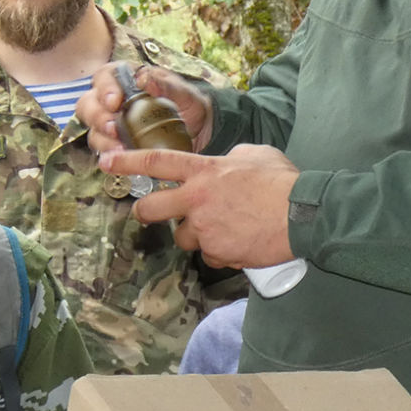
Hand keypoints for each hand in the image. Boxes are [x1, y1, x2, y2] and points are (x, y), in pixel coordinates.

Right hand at [78, 63, 213, 153]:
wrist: (198, 130)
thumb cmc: (188, 104)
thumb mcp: (183, 92)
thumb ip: (165, 84)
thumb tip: (143, 79)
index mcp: (125, 78)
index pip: (104, 77)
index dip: (105, 88)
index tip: (115, 102)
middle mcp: (112, 99)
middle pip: (88, 103)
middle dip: (97, 116)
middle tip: (112, 128)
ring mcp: (110, 122)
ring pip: (92, 128)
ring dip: (102, 139)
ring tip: (119, 149)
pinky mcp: (114, 143)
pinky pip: (103, 148)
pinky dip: (110, 154)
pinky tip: (123, 158)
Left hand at [98, 144, 298, 268]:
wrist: (304, 215)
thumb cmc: (282, 181)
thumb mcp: (253, 154)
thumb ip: (228, 158)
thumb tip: (221, 165)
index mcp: (204, 172)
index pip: (156, 162)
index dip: (126, 161)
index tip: (105, 161)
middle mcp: (198, 200)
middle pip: (151, 209)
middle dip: (144, 212)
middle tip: (148, 212)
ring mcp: (207, 229)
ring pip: (184, 238)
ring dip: (195, 235)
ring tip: (222, 227)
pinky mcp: (220, 253)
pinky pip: (210, 255)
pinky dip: (221, 251)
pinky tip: (239, 241)